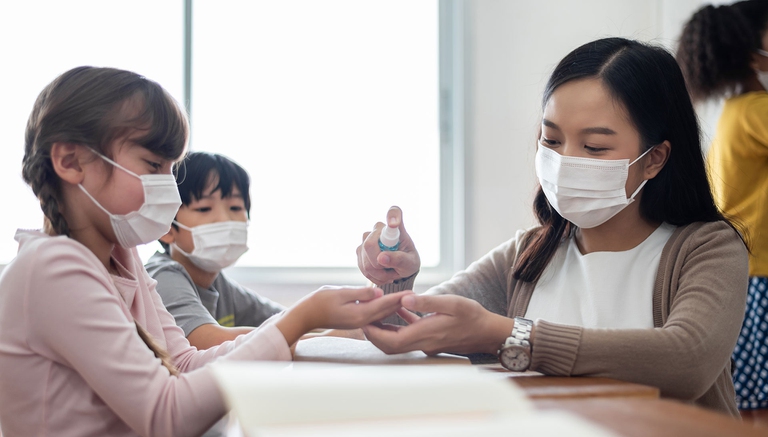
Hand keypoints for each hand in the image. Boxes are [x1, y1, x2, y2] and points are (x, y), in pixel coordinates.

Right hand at [276, 286, 412, 345]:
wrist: (305, 316)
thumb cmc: (319, 302)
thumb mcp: (340, 293)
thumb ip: (361, 293)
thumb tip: (379, 292)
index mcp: (360, 315)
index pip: (384, 305)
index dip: (398, 297)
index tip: (412, 292)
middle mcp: (362, 321)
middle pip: (386, 311)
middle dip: (400, 303)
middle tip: (416, 295)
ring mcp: (359, 323)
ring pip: (381, 314)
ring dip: (393, 306)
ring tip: (406, 299)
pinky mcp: (355, 321)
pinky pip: (374, 315)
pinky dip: (383, 309)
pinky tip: (388, 305)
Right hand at [357, 206, 420, 284]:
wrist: (400, 271)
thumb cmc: (408, 262)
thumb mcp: (410, 263)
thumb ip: (399, 259)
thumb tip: (381, 258)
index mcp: (397, 228)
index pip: (394, 212)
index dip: (392, 215)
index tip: (394, 224)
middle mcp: (379, 229)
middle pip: (369, 244)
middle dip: (378, 263)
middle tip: (393, 271)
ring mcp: (367, 239)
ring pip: (364, 258)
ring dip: (378, 273)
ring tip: (390, 274)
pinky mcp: (360, 250)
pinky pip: (362, 266)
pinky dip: (372, 276)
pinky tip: (382, 275)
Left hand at [362, 294, 513, 355]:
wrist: (488, 331)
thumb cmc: (472, 315)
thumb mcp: (451, 303)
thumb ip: (426, 302)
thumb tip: (403, 300)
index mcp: (425, 334)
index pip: (391, 341)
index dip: (374, 334)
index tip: (363, 321)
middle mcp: (423, 343)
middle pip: (390, 346)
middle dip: (374, 334)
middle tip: (364, 318)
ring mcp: (427, 343)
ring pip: (398, 342)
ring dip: (385, 331)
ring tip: (375, 314)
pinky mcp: (431, 339)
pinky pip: (410, 335)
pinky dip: (400, 326)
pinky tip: (400, 311)